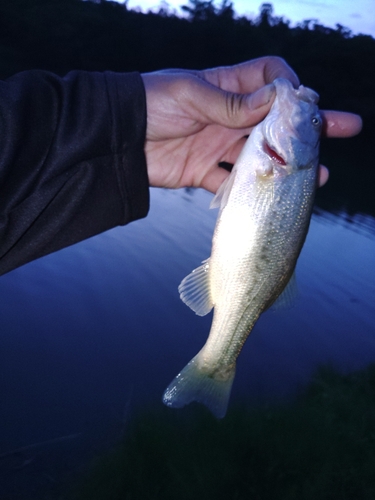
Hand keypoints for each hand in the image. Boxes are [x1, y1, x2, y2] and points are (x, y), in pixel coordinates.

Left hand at [142, 56, 361, 192]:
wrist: (115, 139)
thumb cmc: (150, 102)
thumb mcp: (190, 94)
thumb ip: (231, 102)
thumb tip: (279, 98)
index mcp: (225, 87)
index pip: (270, 78)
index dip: (290, 86)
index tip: (305, 101)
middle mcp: (227, 116)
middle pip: (275, 121)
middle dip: (309, 126)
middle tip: (344, 128)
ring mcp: (217, 145)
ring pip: (261, 157)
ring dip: (287, 168)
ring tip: (317, 179)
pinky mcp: (203, 172)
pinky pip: (231, 184)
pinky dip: (249, 193)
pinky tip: (273, 200)